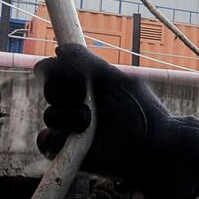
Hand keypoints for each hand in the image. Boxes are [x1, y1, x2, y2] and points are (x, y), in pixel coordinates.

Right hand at [35, 45, 167, 183]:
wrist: (153, 144)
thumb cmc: (142, 110)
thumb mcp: (120, 80)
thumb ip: (91, 63)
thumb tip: (59, 48)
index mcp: (83, 84)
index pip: (52, 69)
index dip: (56, 68)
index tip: (76, 73)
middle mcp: (73, 104)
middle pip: (49, 89)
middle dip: (65, 90)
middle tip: (85, 95)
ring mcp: (69, 127)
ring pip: (50, 115)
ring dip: (70, 115)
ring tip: (91, 121)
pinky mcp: (67, 150)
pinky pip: (45, 142)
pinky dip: (51, 139)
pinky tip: (67, 136)